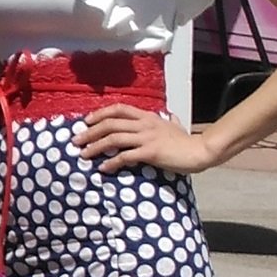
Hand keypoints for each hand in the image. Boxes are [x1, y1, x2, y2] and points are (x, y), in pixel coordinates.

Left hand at [72, 103, 218, 175]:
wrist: (199, 151)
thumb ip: (170, 121)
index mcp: (147, 117)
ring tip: (83, 155)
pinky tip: (103, 168)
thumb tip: (171, 117)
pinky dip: (111, 162)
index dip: (100, 114)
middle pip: (110, 123)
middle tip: (76, 141)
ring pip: (114, 138)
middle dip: (90, 132)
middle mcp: (145, 124)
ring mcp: (147, 137)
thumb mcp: (176, 126)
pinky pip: (125, 156)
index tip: (86, 121)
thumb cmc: (187, 141)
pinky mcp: (150, 152)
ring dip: (95, 147)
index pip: (118, 109)